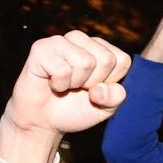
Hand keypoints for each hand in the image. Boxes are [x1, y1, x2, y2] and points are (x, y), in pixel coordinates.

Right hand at [0, 32, 133, 150]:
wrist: (43, 122)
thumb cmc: (74, 110)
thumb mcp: (105, 108)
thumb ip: (116, 97)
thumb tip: (100, 89)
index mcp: (99, 48)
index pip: (122, 60)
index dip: (110, 83)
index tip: (93, 89)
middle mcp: (81, 40)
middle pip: (106, 59)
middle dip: (93, 83)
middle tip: (77, 88)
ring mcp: (60, 41)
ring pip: (86, 62)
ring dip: (74, 83)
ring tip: (64, 85)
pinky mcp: (41, 48)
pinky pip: (63, 70)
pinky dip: (59, 85)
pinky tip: (51, 84)